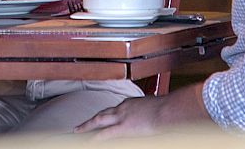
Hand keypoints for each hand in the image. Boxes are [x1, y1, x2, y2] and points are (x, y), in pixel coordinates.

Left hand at [77, 85, 208, 137]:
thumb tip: (154, 116)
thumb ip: (151, 111)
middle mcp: (123, 107)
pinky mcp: (123, 128)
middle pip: (104, 112)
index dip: (110, 115)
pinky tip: (87, 140)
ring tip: (77, 130)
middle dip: (93, 119)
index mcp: (132, 102)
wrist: (167, 110)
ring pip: (99, 120)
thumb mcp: (157, 107)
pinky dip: (94, 137)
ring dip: (87, 125)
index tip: (106, 118)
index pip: (117, 109)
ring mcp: (121, 116)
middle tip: (82, 124)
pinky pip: (104, 133)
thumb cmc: (167, 109)